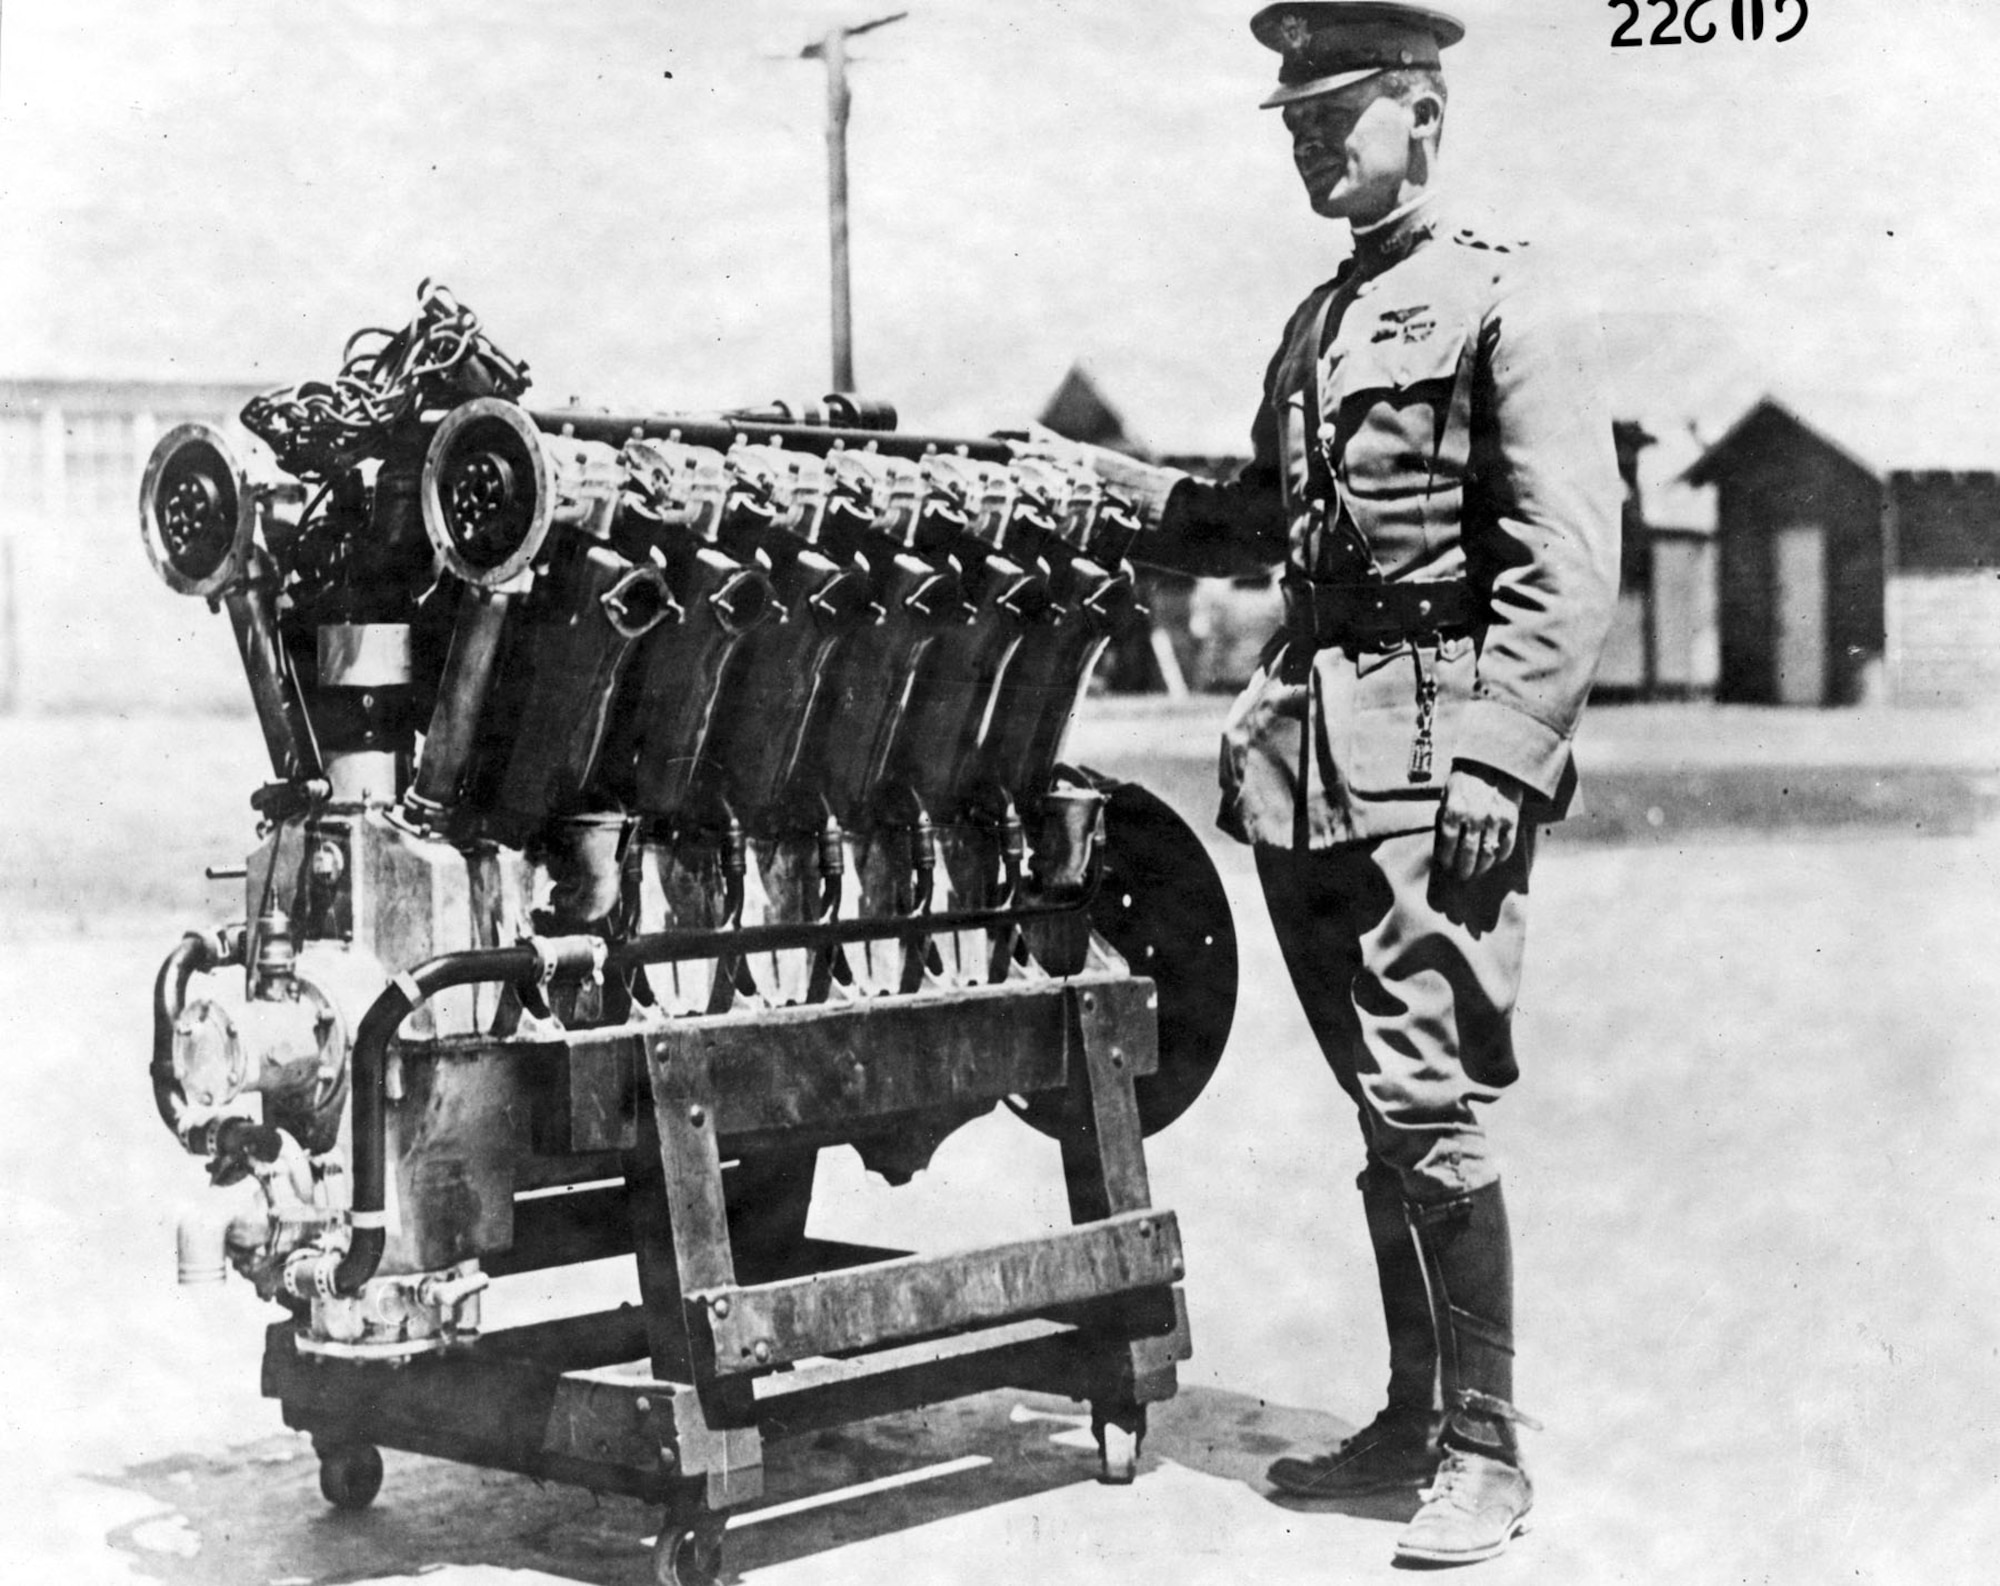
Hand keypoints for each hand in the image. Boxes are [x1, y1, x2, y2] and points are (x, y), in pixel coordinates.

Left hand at [1434, 763, 1525, 882]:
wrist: (1494, 761)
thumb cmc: (1466, 778)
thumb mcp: (1448, 793)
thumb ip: (1446, 816)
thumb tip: (1442, 842)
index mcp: (1454, 810)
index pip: (1447, 844)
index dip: (1446, 858)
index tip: (1446, 865)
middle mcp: (1474, 817)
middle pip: (1467, 853)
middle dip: (1463, 868)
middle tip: (1462, 875)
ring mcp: (1494, 819)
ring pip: (1487, 853)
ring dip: (1481, 867)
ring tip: (1477, 871)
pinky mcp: (1511, 819)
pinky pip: (1506, 845)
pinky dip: (1500, 856)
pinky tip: (1495, 859)